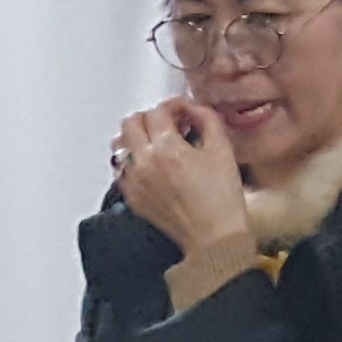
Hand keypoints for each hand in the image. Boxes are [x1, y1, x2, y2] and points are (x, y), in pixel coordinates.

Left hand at [113, 99, 253, 268]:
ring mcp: (134, 181)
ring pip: (120, 145)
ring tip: (156, 142)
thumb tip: (191, 109)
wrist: (213, 235)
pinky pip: (121, 169)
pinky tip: (150, 164)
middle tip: (169, 124)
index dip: (174, 106)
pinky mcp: (131, 197)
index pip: (158, 111)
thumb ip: (206, 119)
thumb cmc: (221, 198)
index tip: (184, 112)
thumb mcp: (222, 148)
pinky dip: (132, 160)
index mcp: (166, 149)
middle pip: (131, 123)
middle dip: (151, 117)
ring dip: (136, 137)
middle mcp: (144, 163)